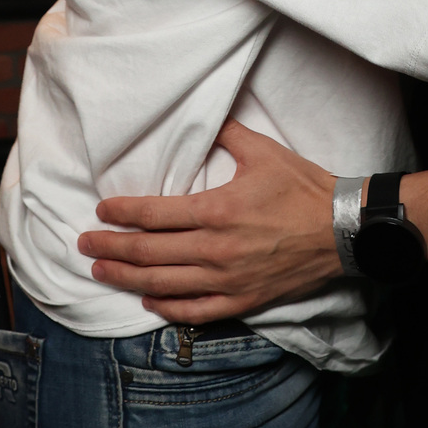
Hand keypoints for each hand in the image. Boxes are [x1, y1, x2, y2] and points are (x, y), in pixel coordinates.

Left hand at [77, 120, 342, 322]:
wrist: (342, 230)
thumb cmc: (302, 188)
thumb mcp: (263, 151)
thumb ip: (227, 134)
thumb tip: (204, 116)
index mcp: (216, 211)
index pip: (154, 214)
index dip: (123, 212)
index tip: (102, 210)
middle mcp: (215, 250)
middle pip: (148, 253)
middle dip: (111, 249)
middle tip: (84, 245)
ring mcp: (227, 280)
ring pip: (163, 285)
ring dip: (127, 279)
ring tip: (101, 272)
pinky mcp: (242, 300)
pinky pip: (195, 311)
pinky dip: (167, 307)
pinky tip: (148, 300)